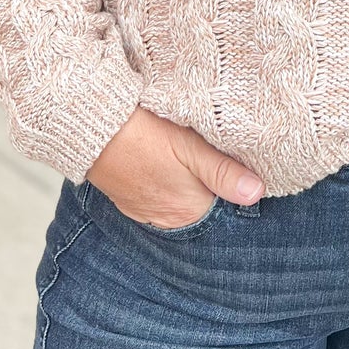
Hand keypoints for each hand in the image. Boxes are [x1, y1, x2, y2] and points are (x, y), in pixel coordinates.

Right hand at [86, 107, 265, 228]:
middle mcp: (167, 221)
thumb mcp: (190, 146)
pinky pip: (157, 200)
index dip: (233, 188)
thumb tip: (256, 193)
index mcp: (188, 212)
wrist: (92, 127)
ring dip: (187, 186)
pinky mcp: (128, 201)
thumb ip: (223, 172)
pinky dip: (165, 186)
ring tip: (189, 160)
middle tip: (213, 158)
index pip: (224, 210)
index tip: (239, 167)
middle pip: (202, 208)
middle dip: (211, 188)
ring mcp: (144, 213)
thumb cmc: (145, 133)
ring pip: (179, 203)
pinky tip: (166, 165)